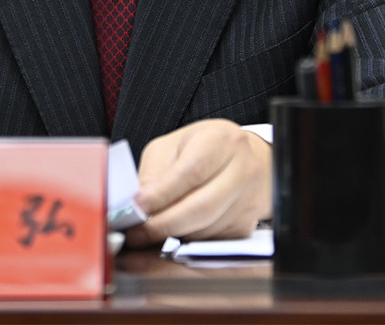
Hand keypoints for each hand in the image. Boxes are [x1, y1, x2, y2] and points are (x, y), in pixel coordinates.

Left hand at [126, 119, 271, 245]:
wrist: (243, 158)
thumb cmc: (202, 149)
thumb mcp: (172, 147)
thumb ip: (155, 174)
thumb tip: (136, 208)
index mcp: (221, 141)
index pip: (191, 173)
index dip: (161, 195)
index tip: (136, 208)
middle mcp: (243, 170)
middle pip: (202, 207)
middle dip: (164, 224)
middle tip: (136, 234)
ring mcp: (249, 200)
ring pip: (206, 230)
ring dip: (173, 237)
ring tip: (149, 235)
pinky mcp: (247, 225)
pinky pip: (212, 242)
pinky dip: (187, 243)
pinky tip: (173, 236)